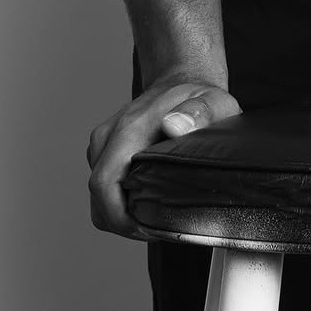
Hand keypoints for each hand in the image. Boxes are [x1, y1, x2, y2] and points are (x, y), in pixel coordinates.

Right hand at [86, 78, 241, 235]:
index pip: (104, 185)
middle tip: (158, 230)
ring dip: (121, 214)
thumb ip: (198, 113)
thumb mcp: (211, 101)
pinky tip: (146, 203)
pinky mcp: (105, 151)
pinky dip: (120, 202)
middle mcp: (109, 136)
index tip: (150, 230)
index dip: (122, 218)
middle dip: (124, 222)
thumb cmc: (198, 95)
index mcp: (129, 129)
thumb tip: (174, 126)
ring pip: (99, 196)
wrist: (181, 79)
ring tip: (155, 219)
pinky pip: (105, 187)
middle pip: (99, 197)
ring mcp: (104, 144)